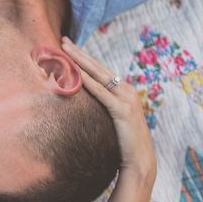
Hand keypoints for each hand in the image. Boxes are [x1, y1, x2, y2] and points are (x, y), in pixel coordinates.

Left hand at [61, 37, 155, 174]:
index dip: (84, 57)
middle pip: (98, 67)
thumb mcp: (111, 119)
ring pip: (99, 75)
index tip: (68, 47)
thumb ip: (102, 107)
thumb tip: (82, 102)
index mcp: (125, 90)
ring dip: (81, 61)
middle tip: (63, 40)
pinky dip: (88, 82)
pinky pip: (101, 93)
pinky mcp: (122, 110)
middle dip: (80, 53)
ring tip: (65, 50)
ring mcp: (126, 99)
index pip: (101, 69)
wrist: (140, 161)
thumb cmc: (123, 143)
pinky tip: (76, 73)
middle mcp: (127, 90)